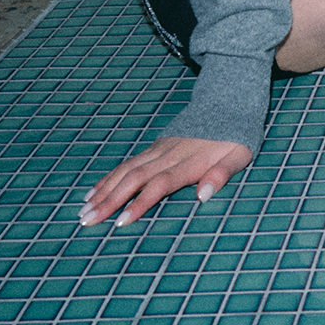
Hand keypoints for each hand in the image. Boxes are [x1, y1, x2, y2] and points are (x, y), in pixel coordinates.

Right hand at [79, 136, 252, 228]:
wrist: (227, 103)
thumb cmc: (235, 136)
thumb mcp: (240, 155)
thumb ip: (222, 174)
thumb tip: (204, 195)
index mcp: (188, 161)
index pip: (159, 185)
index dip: (140, 203)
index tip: (120, 222)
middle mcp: (168, 155)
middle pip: (134, 179)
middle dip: (109, 201)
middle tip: (87, 221)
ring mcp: (158, 149)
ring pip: (125, 170)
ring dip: (103, 191)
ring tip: (84, 211)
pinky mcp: (154, 147)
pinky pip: (127, 163)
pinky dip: (108, 178)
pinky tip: (94, 192)